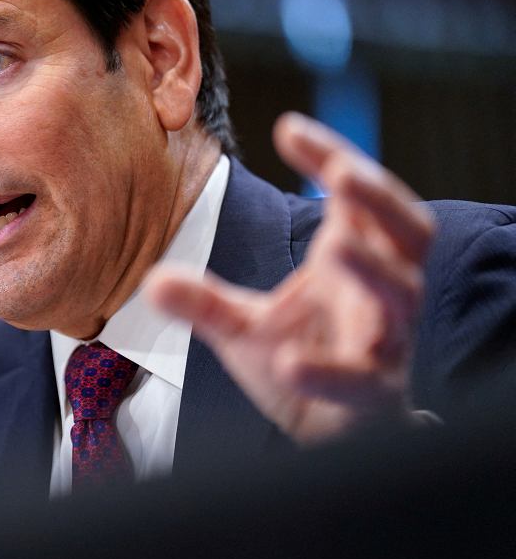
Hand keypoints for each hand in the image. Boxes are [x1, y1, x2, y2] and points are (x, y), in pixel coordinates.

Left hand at [147, 113, 435, 443]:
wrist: (331, 431)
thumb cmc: (301, 357)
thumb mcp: (243, 324)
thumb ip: (203, 299)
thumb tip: (150, 280)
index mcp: (353, 260)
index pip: (358, 196)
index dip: (333, 156)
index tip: (287, 127)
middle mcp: (381, 293)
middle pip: (408, 231)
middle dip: (381, 200)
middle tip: (345, 174)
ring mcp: (385, 342)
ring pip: (401, 296)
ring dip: (374, 268)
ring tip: (338, 246)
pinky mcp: (375, 394)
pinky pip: (362, 379)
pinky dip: (329, 372)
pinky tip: (290, 363)